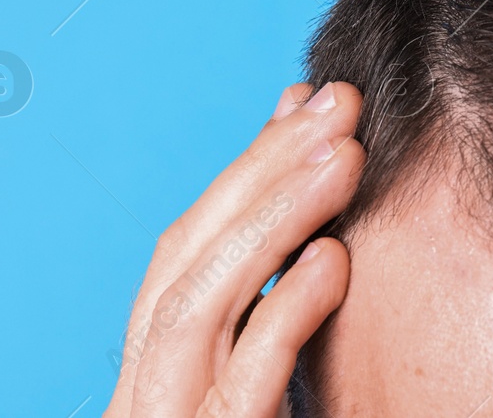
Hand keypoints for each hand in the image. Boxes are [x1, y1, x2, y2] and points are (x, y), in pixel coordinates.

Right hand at [104, 82, 364, 417]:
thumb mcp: (268, 375)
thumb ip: (278, 290)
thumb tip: (312, 159)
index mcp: (156, 373)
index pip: (185, 250)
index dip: (249, 170)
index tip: (313, 103)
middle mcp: (146, 397)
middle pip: (183, 260)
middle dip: (263, 171)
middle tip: (339, 105)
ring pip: (194, 308)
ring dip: (273, 221)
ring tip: (346, 159)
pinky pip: (237, 388)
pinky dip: (282, 315)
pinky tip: (331, 261)